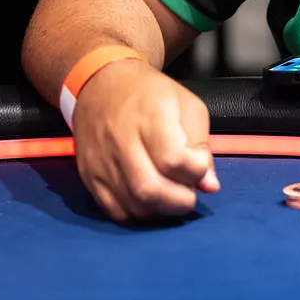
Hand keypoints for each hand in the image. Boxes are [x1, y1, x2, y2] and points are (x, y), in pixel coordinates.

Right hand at [69, 57, 219, 221]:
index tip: (200, 166)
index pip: (173, 159)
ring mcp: (102, 161)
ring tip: (172, 198)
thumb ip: (202, 146)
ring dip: (160, 211)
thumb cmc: (150, 94)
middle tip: (189, 195)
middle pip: (149, 188)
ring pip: (132, 203)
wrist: (101, 85)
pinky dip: (137, 214)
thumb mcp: (188, 106)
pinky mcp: (89, 175)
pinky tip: (151, 203)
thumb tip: (210, 185)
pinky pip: (113, 210)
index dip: (195, 171)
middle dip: (179, 201)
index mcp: (150, 117)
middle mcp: (121, 140)